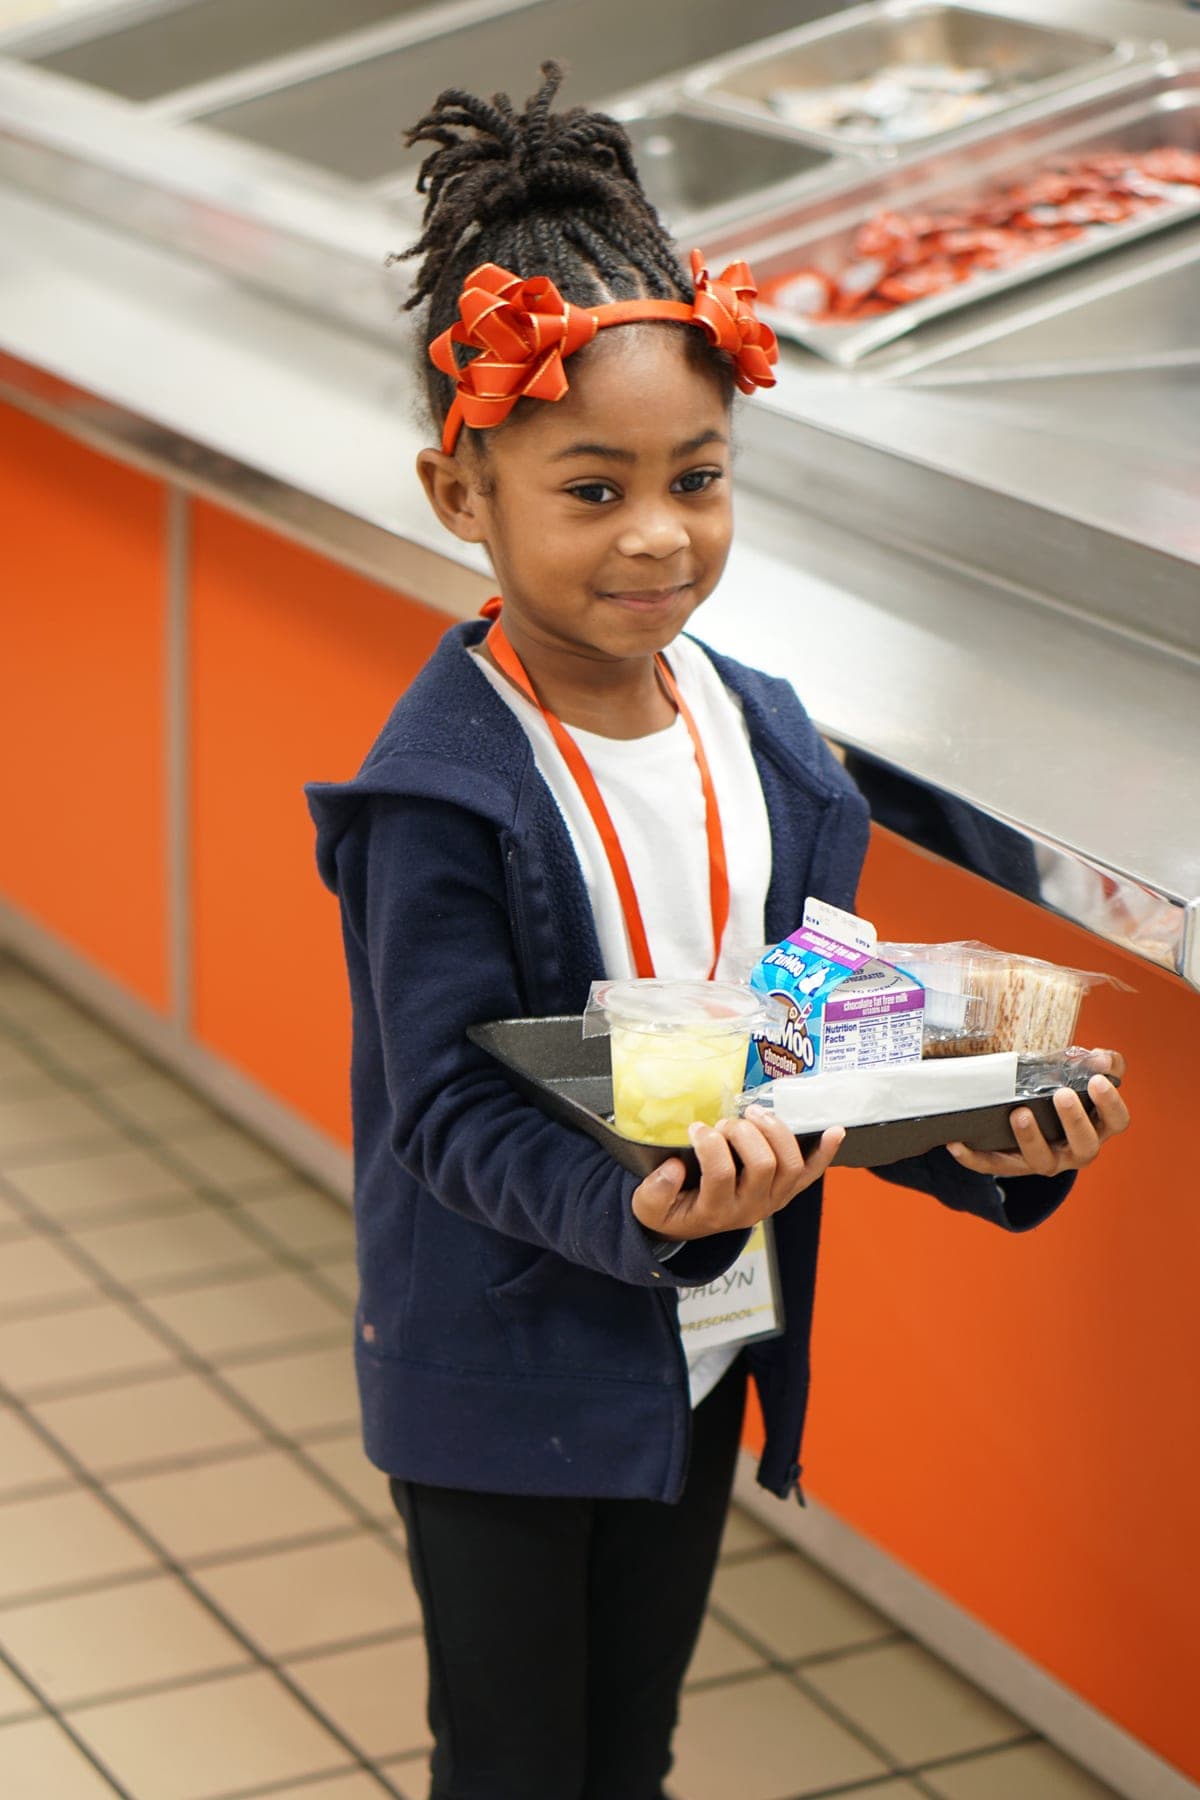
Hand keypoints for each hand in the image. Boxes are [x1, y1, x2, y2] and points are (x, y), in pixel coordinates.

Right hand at [631, 1104, 843, 1241]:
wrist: (690, 1225)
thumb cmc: (672, 1209)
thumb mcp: (648, 1208)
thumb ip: (655, 1192)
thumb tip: (674, 1167)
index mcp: (716, 1212)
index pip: (721, 1175)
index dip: (710, 1145)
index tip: (696, 1127)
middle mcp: (750, 1208)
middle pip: (763, 1165)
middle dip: (743, 1134)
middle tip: (724, 1122)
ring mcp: (773, 1199)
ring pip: (789, 1163)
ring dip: (775, 1131)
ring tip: (754, 1113)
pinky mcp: (785, 1191)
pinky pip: (810, 1173)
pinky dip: (825, 1152)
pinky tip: (835, 1131)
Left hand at [946, 1050, 1129, 1179]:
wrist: (1034, 1124)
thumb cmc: (1061, 1096)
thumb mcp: (1079, 1078)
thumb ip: (1094, 1063)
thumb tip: (1101, 1055)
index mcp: (1097, 1127)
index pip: (1117, 1121)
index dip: (1111, 1103)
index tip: (1098, 1080)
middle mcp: (1076, 1150)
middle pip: (1085, 1146)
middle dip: (1074, 1121)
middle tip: (1061, 1094)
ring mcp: (1046, 1161)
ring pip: (1042, 1161)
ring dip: (1031, 1138)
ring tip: (1019, 1112)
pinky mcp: (1013, 1166)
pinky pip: (993, 1165)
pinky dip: (974, 1157)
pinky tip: (956, 1142)